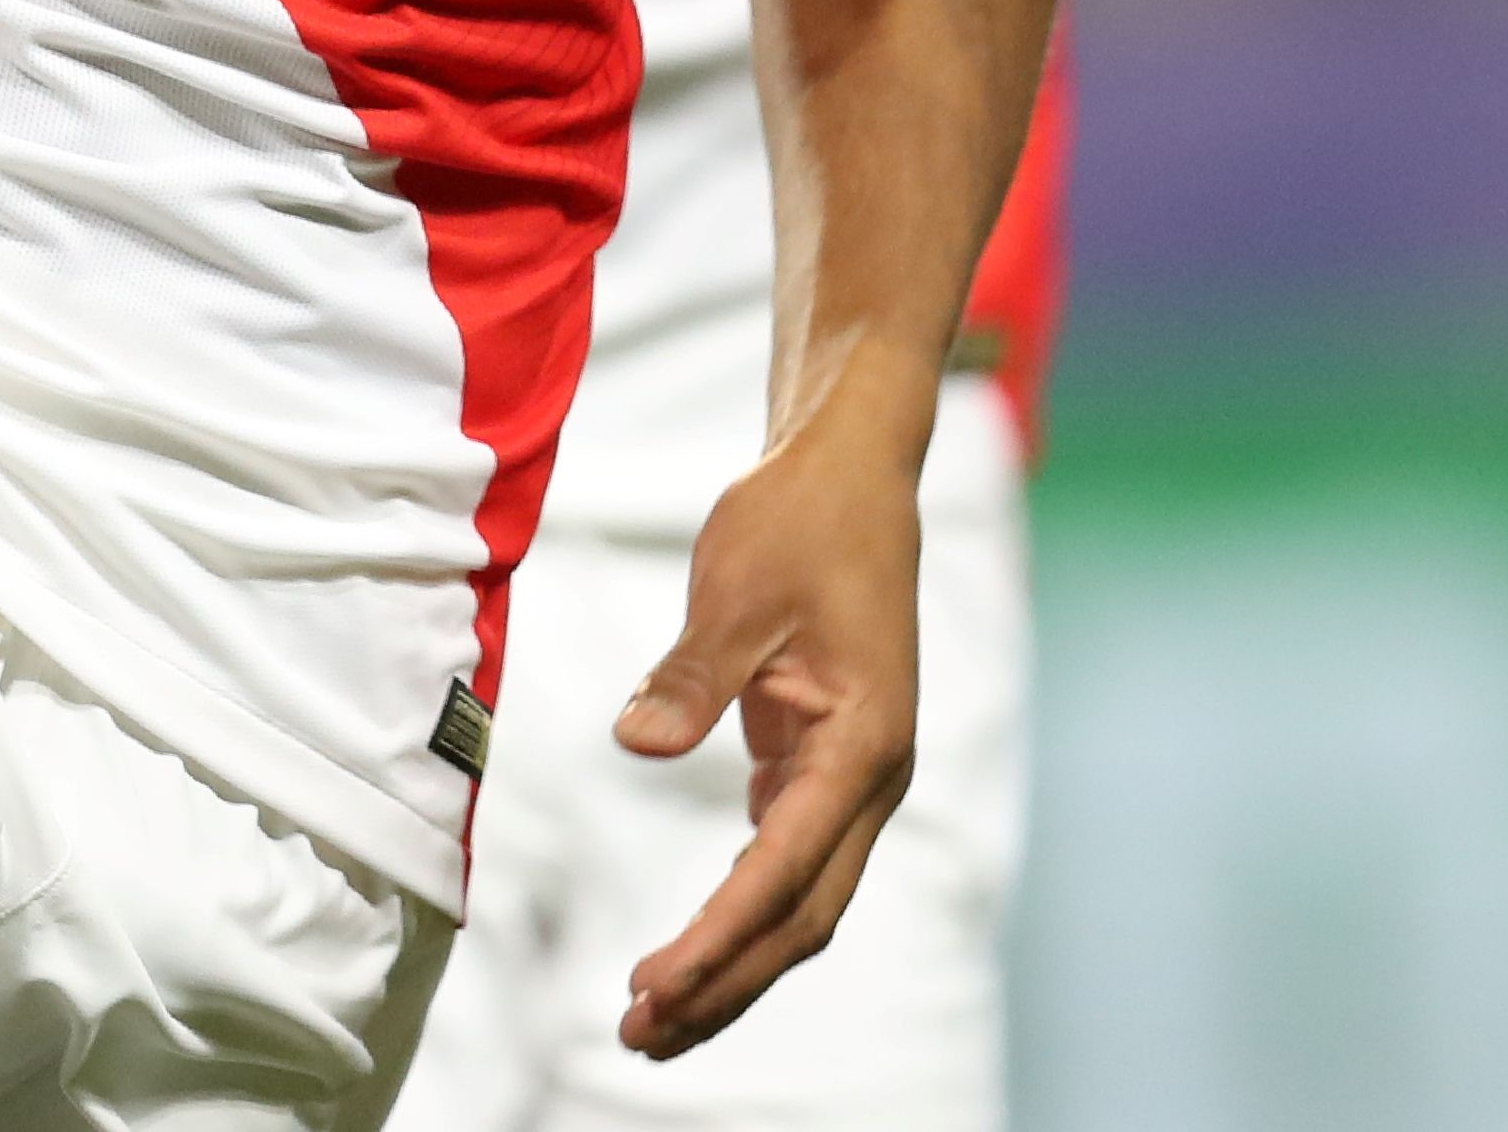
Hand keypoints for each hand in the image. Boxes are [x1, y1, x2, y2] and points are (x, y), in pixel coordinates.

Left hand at [612, 404, 923, 1059]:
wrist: (852, 471)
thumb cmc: (800, 518)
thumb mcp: (736, 586)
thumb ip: (691, 674)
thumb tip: (635, 741)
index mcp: (864, 742)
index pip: (782, 871)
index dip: (717, 939)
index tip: (653, 986)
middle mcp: (872, 776)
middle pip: (802, 917)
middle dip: (726, 984)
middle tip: (639, 1036)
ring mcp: (853, 776)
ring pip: (800, 902)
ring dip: (735, 964)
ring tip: (657, 1020)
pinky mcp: (825, 763)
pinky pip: (787, 864)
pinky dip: (743, 914)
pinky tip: (695, 951)